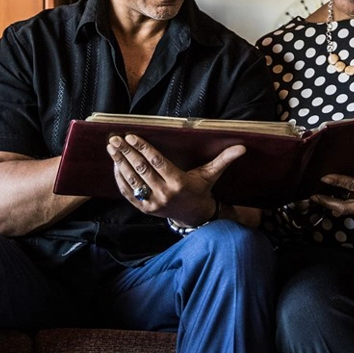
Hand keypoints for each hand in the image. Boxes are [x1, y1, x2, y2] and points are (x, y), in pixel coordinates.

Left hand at [107, 134, 244, 226]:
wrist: (194, 216)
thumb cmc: (201, 190)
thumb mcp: (212, 175)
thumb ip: (224, 159)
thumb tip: (242, 147)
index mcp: (178, 182)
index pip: (156, 162)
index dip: (143, 148)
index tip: (132, 136)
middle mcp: (164, 193)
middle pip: (141, 170)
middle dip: (126, 153)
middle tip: (115, 139)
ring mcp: (153, 203)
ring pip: (132, 180)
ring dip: (119, 163)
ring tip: (111, 148)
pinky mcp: (144, 209)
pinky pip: (128, 193)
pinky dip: (120, 179)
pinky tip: (115, 165)